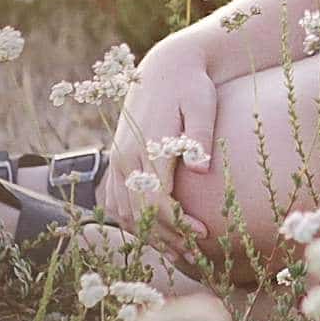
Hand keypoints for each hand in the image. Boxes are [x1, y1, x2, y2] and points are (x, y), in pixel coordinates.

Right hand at [100, 31, 218, 235]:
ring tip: (177, 251)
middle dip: (167, 236)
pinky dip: (130, 220)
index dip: (178, 223)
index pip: (156, 200)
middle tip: (196, 253)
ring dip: (148, 234)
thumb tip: (202, 168)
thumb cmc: (192, 86)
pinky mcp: (117, 159)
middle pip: (140, 212)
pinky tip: (152, 232)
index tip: (204, 233)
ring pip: (123, 210)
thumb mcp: (202, 104)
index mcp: (147, 145)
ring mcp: (118, 159)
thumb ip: (200, 136)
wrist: (167, 66)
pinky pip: (115, 199)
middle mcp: (126, 156)